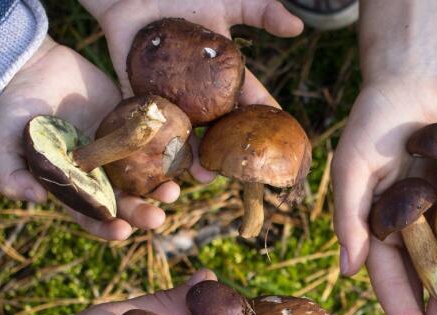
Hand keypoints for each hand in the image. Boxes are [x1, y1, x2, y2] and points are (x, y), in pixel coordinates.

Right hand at [0, 37, 180, 240]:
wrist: (35, 65)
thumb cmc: (15, 106)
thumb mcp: (4, 138)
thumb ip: (10, 171)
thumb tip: (34, 200)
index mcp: (71, 185)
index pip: (90, 215)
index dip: (106, 227)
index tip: (122, 231)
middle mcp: (98, 174)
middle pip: (124, 202)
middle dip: (140, 213)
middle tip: (157, 218)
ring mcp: (117, 151)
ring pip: (144, 178)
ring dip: (159, 190)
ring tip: (173, 192)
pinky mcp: (131, 127)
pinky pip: (155, 145)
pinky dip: (170, 156)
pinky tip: (183, 162)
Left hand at [82, 0, 302, 180]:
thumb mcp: (229, 1)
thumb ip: (263, 12)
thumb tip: (298, 27)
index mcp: (222, 74)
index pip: (247, 101)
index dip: (263, 121)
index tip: (278, 145)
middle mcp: (198, 90)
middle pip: (217, 125)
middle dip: (228, 148)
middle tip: (239, 171)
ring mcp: (169, 93)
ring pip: (184, 129)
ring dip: (192, 154)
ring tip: (201, 175)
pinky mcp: (138, 91)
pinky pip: (147, 118)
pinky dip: (152, 137)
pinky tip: (160, 157)